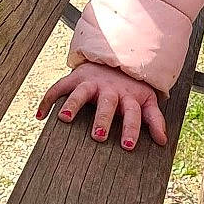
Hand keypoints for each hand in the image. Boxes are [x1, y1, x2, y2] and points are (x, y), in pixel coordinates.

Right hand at [37, 62, 167, 150]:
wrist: (114, 57)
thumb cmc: (131, 87)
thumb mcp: (146, 100)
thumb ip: (154, 119)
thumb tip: (163, 142)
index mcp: (128, 97)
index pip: (132, 113)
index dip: (131, 128)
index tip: (127, 146)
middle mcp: (110, 89)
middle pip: (107, 104)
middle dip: (102, 119)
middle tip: (98, 136)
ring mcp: (91, 82)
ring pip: (81, 92)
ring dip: (73, 104)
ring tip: (63, 119)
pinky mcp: (75, 77)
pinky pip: (59, 87)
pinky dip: (48, 99)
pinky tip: (40, 115)